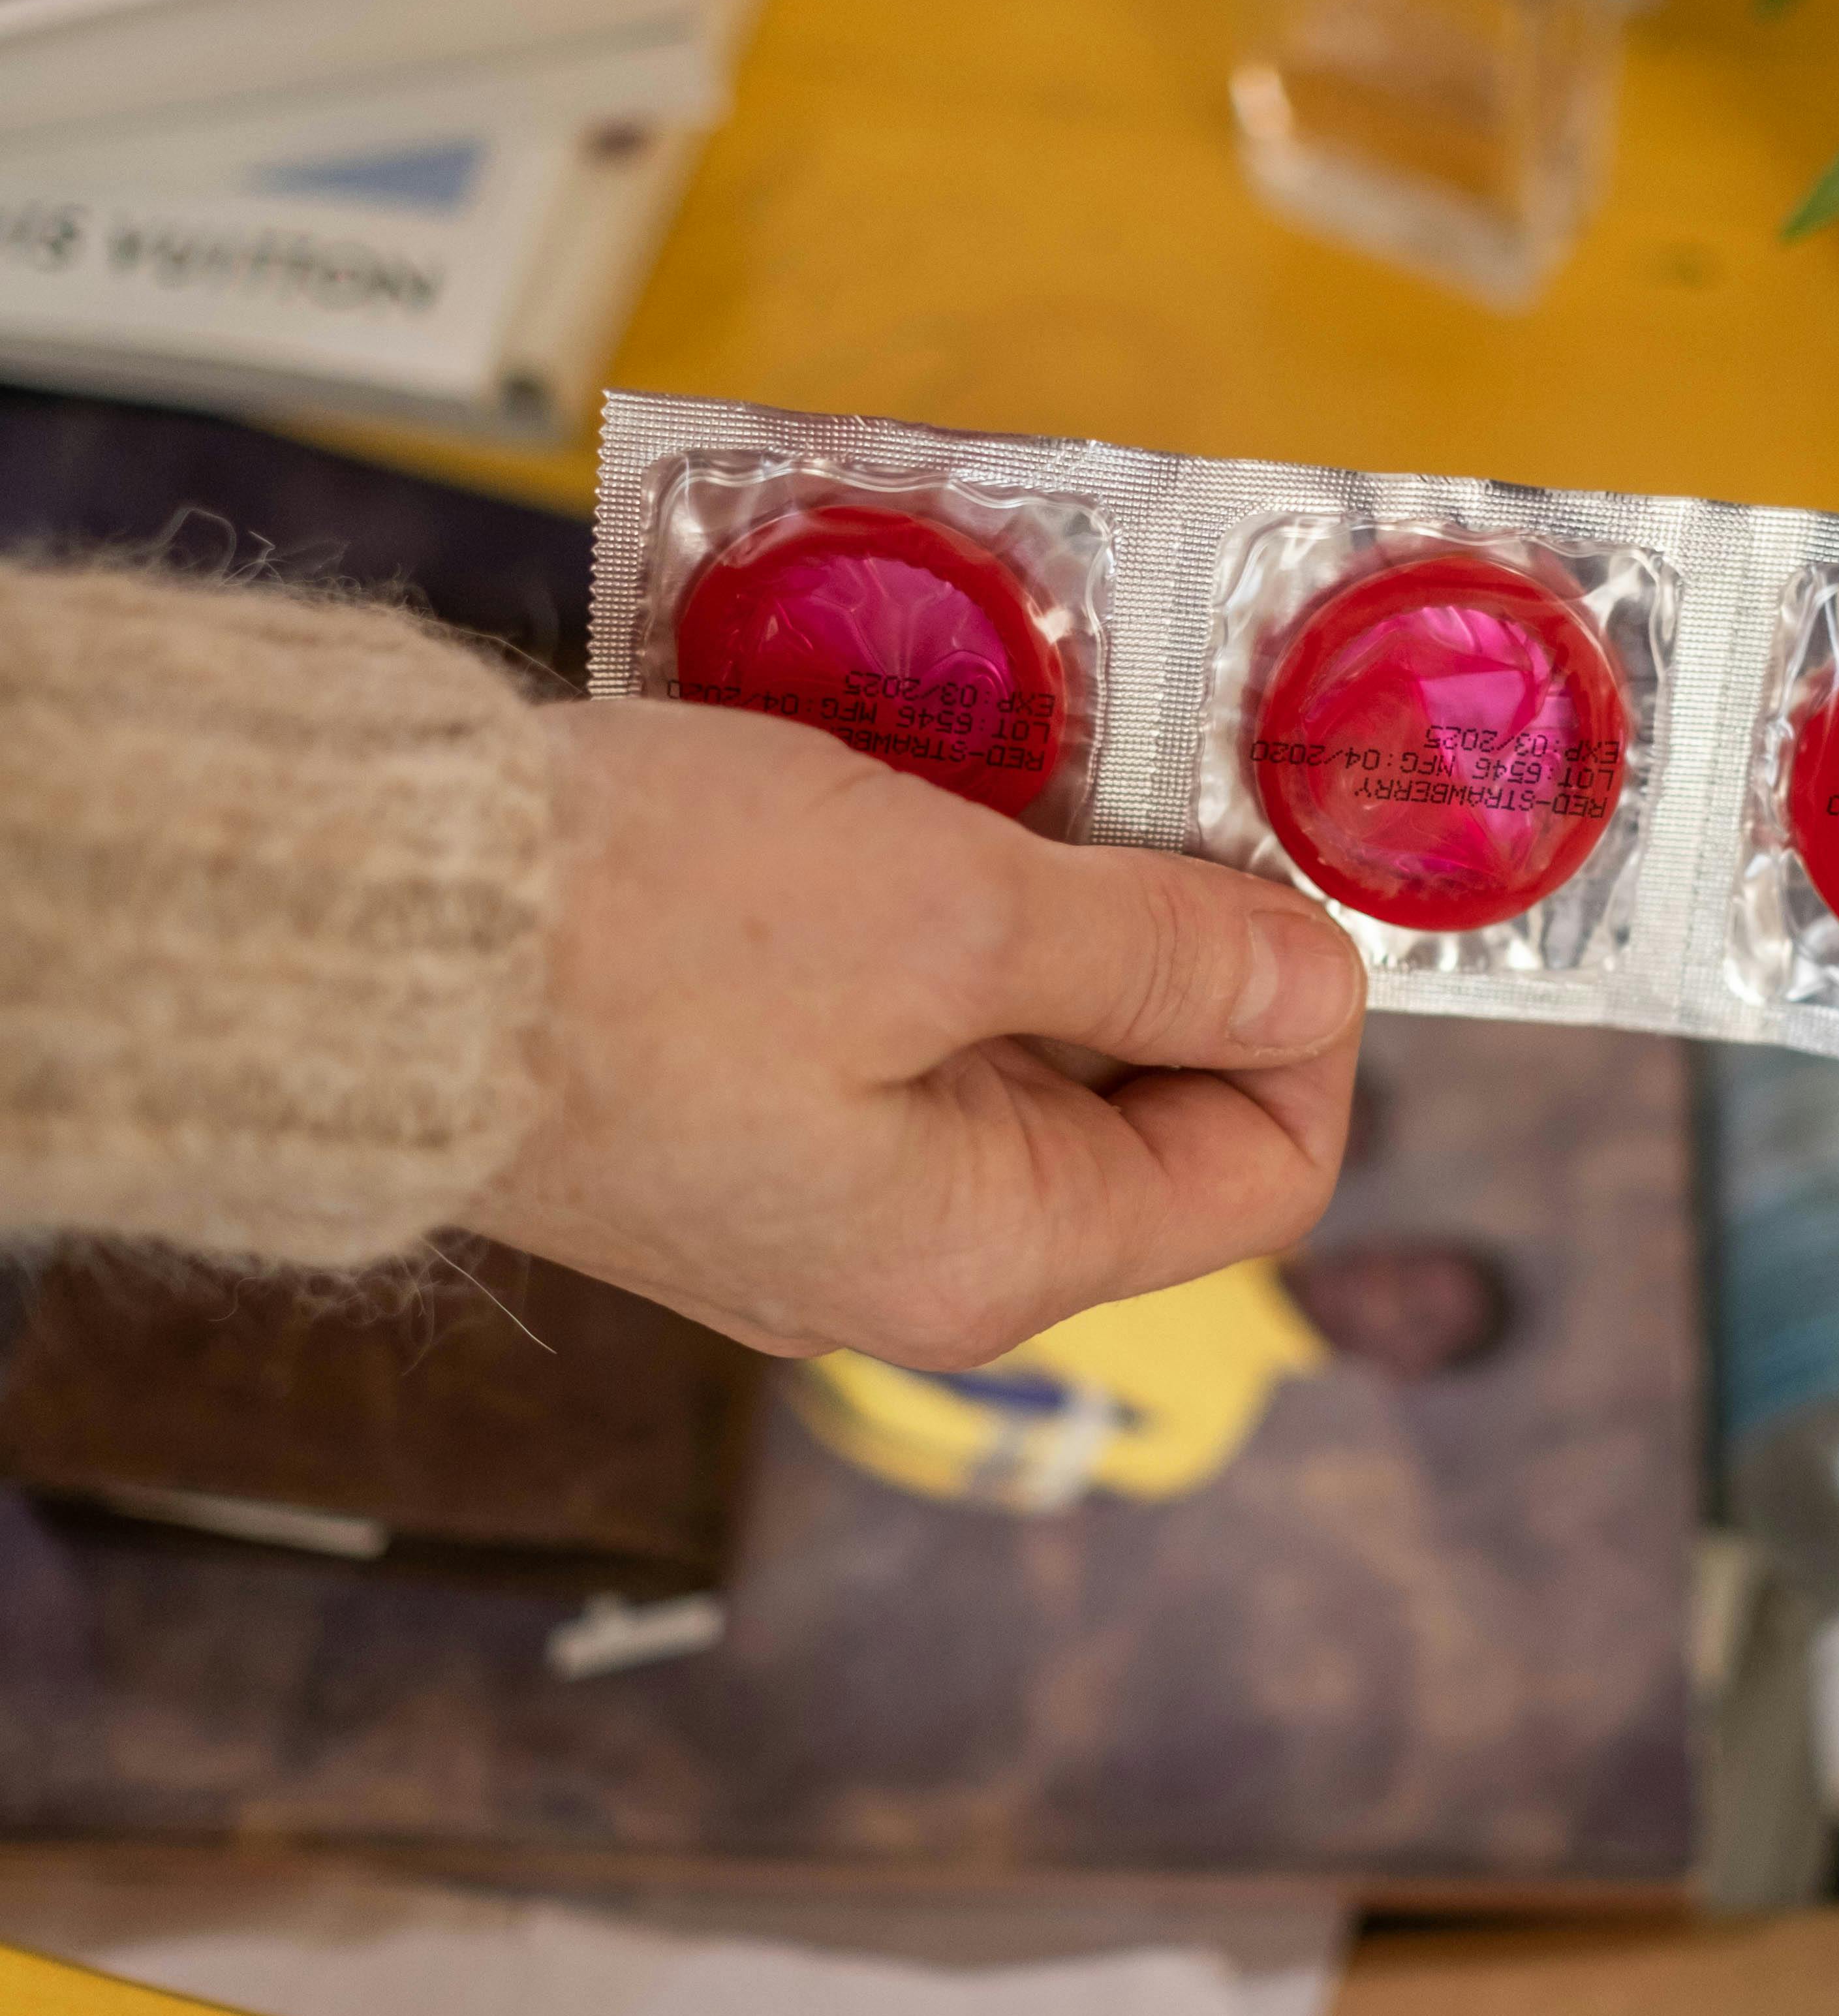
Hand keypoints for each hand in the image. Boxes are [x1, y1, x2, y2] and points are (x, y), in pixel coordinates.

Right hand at [477, 699, 1365, 1362]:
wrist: (345, 940)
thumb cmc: (640, 933)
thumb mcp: (952, 917)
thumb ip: (1154, 958)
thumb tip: (1317, 987)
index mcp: (986, 1255)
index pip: (1258, 1174)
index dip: (1303, 1021)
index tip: (1266, 866)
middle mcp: (904, 1258)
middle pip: (1136, 1107)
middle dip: (1167, 940)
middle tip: (1152, 769)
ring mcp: (802, 1191)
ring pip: (1008, 1043)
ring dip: (1044, 902)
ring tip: (1024, 758)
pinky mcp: (717, 1110)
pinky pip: (887, 1017)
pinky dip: (925, 907)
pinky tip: (899, 790)